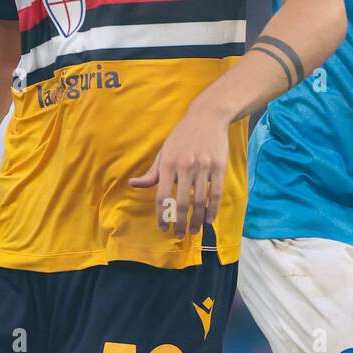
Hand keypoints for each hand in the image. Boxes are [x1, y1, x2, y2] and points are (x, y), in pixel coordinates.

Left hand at [129, 100, 229, 238]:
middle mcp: (185, 166)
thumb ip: (152, 172)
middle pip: (182, 203)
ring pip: (200, 201)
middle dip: (180, 223)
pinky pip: (215, 192)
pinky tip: (209, 219)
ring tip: (194, 231)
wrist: (207, 116)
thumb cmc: (182, 136)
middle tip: (179, 235)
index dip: (161, 215)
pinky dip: (212, 209)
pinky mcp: (219, 166)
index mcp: (168, 164)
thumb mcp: (164, 151)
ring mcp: (203, 166)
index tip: (162, 228)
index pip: (162, 196)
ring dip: (197, 220)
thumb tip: (133, 184)